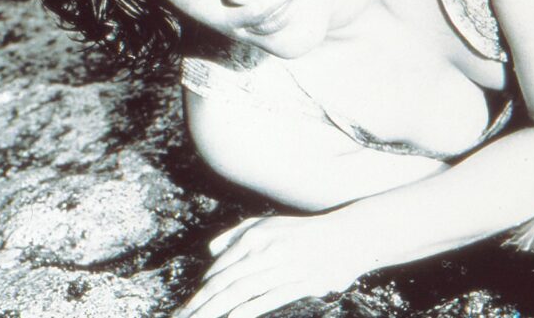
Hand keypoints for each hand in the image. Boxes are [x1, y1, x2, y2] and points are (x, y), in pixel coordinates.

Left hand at [174, 214, 372, 317]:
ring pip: (242, 291)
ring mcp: (284, 266)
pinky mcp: (302, 282)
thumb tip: (211, 250)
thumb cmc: (304, 232)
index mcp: (257, 235)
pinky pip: (270, 297)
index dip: (201, 291)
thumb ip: (238, 234)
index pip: (220, 268)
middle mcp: (267, 249)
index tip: (185, 309)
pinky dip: (250, 308)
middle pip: (226, 282)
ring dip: (217, 310)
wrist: (347, 236)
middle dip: (200, 304)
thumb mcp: (270, 223)